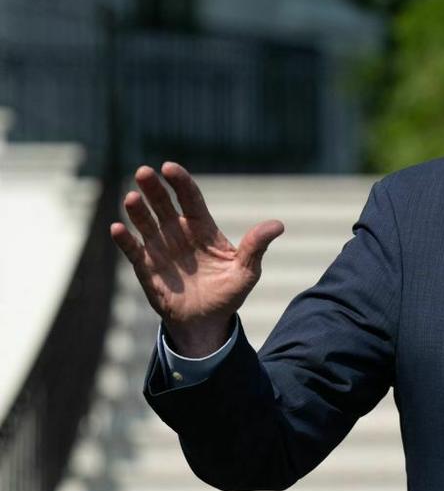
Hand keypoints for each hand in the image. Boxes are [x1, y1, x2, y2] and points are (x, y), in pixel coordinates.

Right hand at [110, 162, 283, 356]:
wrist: (207, 323)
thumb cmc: (228, 294)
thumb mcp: (247, 271)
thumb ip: (256, 247)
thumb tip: (278, 225)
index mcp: (203, 229)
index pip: (190, 199)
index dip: (180, 182)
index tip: (170, 168)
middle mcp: (179, 233)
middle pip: (165, 205)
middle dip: (154, 189)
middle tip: (144, 172)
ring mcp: (161, 249)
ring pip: (147, 224)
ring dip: (138, 210)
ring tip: (132, 197)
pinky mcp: (147, 268)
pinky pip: (134, 251)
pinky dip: (125, 240)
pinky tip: (117, 228)